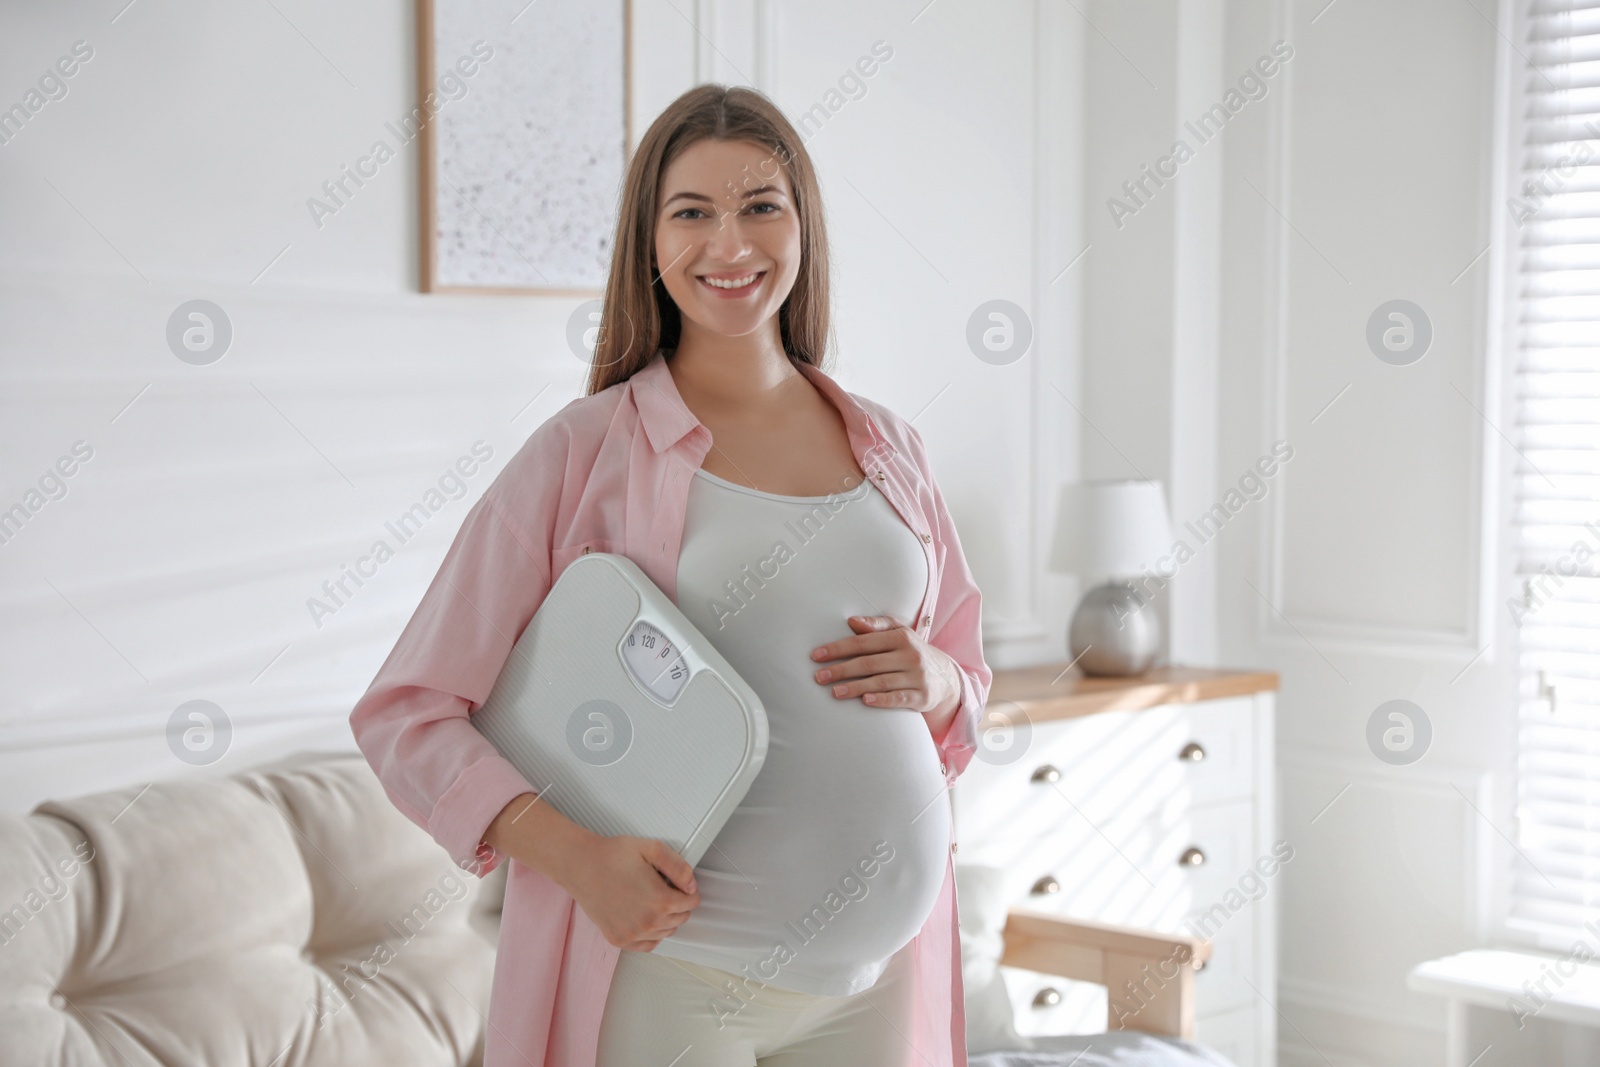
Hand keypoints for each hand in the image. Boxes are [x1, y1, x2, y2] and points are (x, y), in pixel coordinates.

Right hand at [563, 834, 700, 952]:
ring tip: (649, 899)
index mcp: (660, 901)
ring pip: (666, 932)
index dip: (686, 889)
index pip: (692, 903)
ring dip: (665, 918)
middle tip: (661, 888)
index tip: (675, 883)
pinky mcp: (619, 940)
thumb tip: (691, 885)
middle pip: (681, 918)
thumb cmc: (613, 856)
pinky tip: (643, 917)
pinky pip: (648, 945)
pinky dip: (651, 934)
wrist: (582, 866)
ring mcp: (633, 934)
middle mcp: (649, 923)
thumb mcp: (652, 849)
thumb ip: (678, 867)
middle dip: (677, 903)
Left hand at [810, 614, 961, 717]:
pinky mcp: (923, 696)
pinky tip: (865, 701)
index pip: (863, 642)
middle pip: (869, 663)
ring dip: (855, 688)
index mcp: (901, 637)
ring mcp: (918, 676)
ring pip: (881, 682)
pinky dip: (882, 700)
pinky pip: (899, 698)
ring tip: (834, 692)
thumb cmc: (912, 652)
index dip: (838, 648)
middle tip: (819, 677)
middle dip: (841, 670)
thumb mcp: (900, 633)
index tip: (816, 656)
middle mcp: (910, 655)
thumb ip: (876, 626)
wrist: (945, 677)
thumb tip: (851, 621)